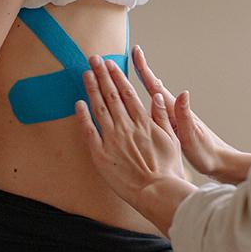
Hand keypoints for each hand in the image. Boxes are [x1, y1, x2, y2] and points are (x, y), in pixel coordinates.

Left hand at [77, 56, 194, 231]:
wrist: (157, 192)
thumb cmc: (167, 170)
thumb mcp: (172, 140)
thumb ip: (162, 117)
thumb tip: (157, 97)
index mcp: (144, 122)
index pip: (128, 93)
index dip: (118, 77)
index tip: (111, 64)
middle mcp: (127, 127)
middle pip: (112, 95)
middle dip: (102, 75)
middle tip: (93, 59)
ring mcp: (113, 139)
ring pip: (99, 108)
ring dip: (92, 89)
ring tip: (85, 73)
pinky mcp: (101, 154)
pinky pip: (89, 131)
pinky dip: (83, 116)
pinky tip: (78, 103)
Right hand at [131, 46, 244, 182]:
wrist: (220, 163)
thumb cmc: (207, 153)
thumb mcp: (192, 136)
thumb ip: (185, 115)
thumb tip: (183, 93)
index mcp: (173, 111)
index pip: (154, 86)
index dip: (144, 69)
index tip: (135, 51)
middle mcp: (173, 111)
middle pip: (151, 86)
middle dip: (138, 71)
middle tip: (126, 57)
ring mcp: (173, 118)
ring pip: (152, 96)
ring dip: (140, 83)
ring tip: (128, 74)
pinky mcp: (173, 126)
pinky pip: (154, 108)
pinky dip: (146, 100)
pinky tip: (143, 102)